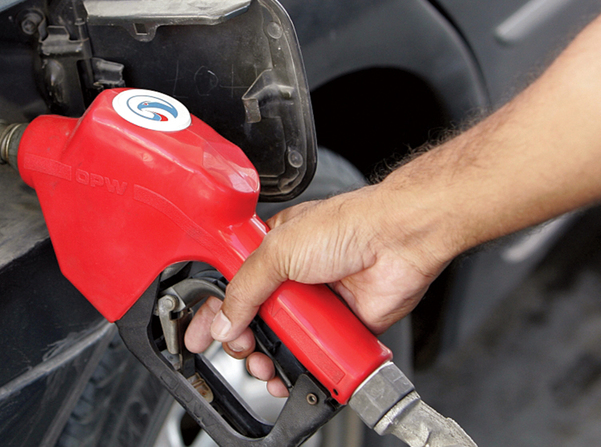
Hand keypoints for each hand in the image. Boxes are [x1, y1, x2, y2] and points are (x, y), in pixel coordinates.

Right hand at [184, 185, 451, 395]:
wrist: (399, 241)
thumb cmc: (349, 225)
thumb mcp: (278, 250)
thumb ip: (245, 288)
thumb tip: (224, 319)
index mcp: (272, 250)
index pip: (233, 285)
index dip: (215, 310)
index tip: (201, 333)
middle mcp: (293, 277)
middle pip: (256, 319)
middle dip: (242, 340)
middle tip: (241, 349)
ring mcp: (317, 303)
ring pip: (284, 342)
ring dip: (270, 360)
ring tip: (265, 368)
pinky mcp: (341, 326)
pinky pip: (317, 354)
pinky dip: (305, 369)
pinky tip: (293, 376)